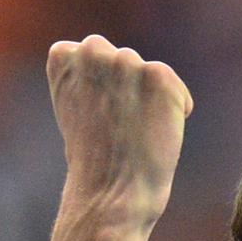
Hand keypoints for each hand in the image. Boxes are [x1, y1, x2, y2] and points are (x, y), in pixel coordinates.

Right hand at [47, 34, 193, 230]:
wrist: (111, 190)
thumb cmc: (93, 157)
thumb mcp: (75, 105)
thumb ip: (88, 76)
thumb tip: (116, 63)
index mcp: (63, 54)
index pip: (90, 52)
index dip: (99, 87)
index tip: (95, 115)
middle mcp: (93, 50)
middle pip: (122, 58)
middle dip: (126, 87)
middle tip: (120, 126)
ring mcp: (127, 61)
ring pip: (149, 74)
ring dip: (150, 100)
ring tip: (136, 132)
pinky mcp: (160, 77)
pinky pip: (178, 91)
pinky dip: (177, 111)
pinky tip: (157, 134)